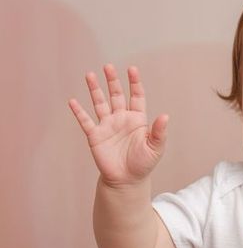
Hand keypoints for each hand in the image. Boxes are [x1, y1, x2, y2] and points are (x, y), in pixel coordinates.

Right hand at [69, 64, 167, 186]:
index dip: (134, 82)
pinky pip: (86, 121)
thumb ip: (159, 132)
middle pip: (116, 95)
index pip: (136, 96)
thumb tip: (165, 116)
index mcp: (138, 119)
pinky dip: (79, 111)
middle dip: (112, 81)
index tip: (132, 69)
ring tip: (90, 75)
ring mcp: (107, 125)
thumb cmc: (143, 163)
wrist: (127, 180)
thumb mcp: (155, 147)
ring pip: (100, 103)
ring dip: (95, 90)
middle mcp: (121, 118)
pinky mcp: (95, 136)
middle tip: (108, 66)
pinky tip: (73, 101)